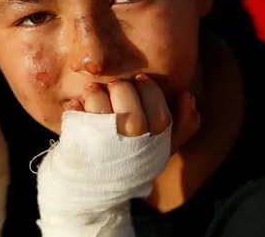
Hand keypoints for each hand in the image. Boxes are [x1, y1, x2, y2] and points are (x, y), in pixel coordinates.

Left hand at [66, 74, 199, 149]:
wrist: (96, 187)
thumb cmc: (132, 157)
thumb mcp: (163, 147)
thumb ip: (184, 124)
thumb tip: (188, 95)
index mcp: (155, 147)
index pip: (161, 117)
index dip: (151, 93)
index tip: (140, 78)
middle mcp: (132, 150)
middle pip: (132, 115)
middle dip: (122, 91)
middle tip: (115, 83)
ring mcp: (105, 150)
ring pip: (103, 115)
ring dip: (96, 95)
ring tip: (93, 89)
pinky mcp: (80, 149)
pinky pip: (77, 122)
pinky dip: (75, 108)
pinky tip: (76, 103)